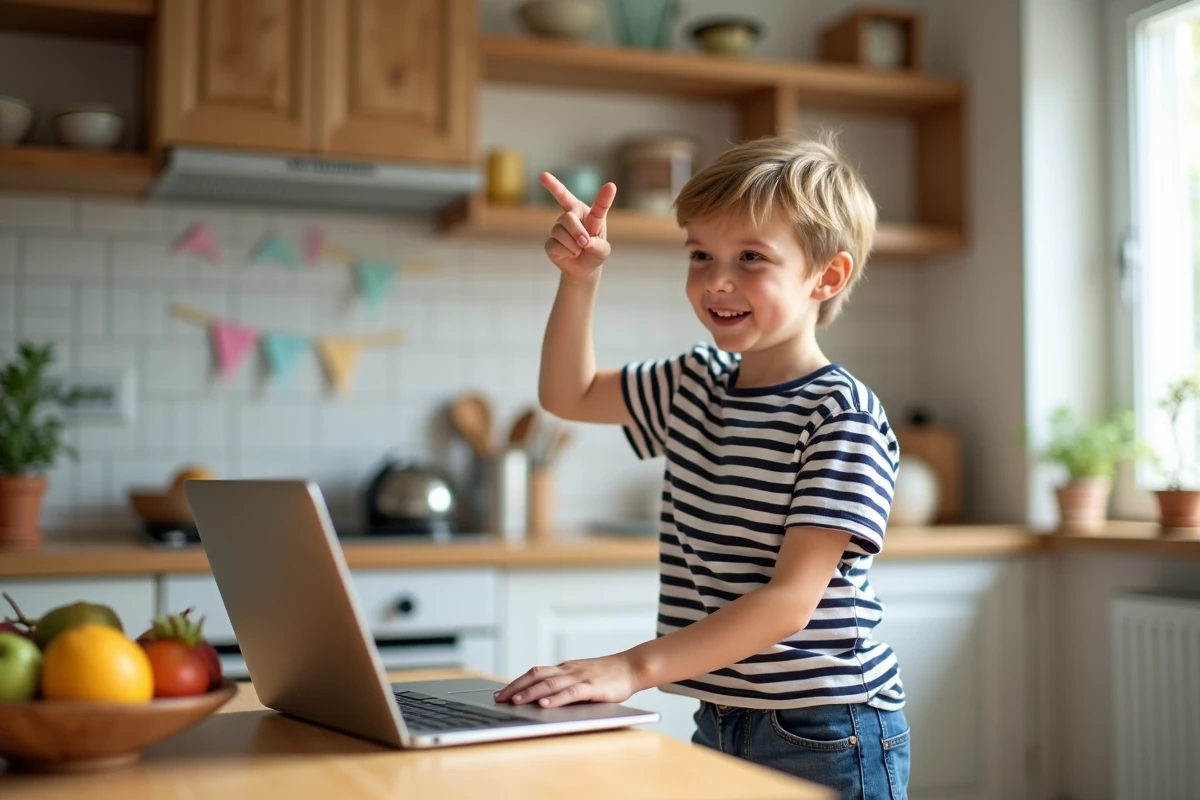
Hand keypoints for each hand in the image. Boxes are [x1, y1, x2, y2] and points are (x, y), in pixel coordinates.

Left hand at [494, 654, 639, 708]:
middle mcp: (569, 670)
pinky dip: (556, 698)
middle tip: (499, 698)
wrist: (632, 667)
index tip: (500, 693)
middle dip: (516, 687)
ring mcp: (580, 677)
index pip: (535, 673)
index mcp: (565, 668)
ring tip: (516, 701)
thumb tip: (544, 701)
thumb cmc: (608, 676)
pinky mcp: (592, 686)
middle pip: (536, 675)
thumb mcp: (582, 678)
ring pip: (550, 683)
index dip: (516, 682)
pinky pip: (571, 692)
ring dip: (531, 693)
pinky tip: (545, 704)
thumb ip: (565, 687)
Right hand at [541, 172, 615, 278]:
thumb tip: (585, 241)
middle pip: (568, 218)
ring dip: (573, 245)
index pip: (567, 196)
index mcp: (583, 212)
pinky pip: (554, 245)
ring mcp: (558, 229)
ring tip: (580, 251)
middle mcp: (570, 217)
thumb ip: (598, 245)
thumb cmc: (596, 252)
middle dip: (577, 232)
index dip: (555, 186)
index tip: (543, 175)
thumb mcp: (604, 250)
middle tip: (586, 243)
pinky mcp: (550, 243)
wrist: (585, 267)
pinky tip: (570, 254)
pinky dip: (566, 252)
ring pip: (560, 232)